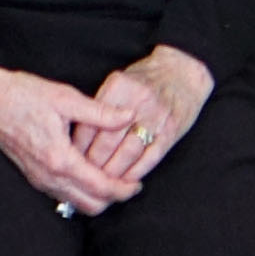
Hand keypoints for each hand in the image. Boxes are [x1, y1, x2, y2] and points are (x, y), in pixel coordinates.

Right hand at [0, 66, 145, 214]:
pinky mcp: (32, 175)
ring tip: (113, 177)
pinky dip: (80, 191)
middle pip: (90, 205)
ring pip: (75, 203)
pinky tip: (90, 172)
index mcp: (59, 159)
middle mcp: (48, 176)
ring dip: (96, 196)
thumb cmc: (22, 94)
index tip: (138, 183)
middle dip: (113, 197)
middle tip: (129, 181)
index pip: (100, 188)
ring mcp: (38, 178)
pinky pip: (62, 195)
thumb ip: (100, 113)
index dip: (124, 189)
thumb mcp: (65, 98)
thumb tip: (129, 117)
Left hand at [81, 47, 215, 184]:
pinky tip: (126, 179)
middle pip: (108, 141)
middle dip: (94, 164)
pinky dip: (136, 172)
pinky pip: (151, 157)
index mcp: (118, 86)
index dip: (79, 147)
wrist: (183, 73)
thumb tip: (76, 139)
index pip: (91, 123)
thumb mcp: (119, 83)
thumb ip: (99, 107)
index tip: (72, 160)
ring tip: (103, 181)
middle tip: (84, 177)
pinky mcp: (172, 129)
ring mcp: (157, 116)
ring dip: (114, 172)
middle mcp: (137, 100)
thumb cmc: (145, 81)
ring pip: (128, 152)